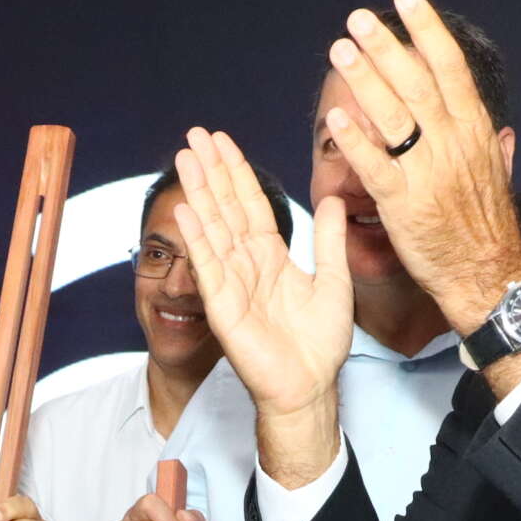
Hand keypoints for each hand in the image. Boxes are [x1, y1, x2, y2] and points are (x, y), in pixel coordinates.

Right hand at [172, 127, 352, 486]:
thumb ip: (328, 240)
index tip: (221, 141)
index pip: (248, 204)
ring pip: (213, 229)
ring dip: (199, 193)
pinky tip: (188, 211)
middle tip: (194, 135)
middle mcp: (246, 264)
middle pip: (224, 207)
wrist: (311, 385)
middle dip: (210, 170)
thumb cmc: (320, 342)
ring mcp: (232, 283)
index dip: (236, 172)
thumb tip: (332, 199)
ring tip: (185, 158)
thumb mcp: (334, 280)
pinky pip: (210, 267)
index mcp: (270, 256)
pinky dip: (198, 239)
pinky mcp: (224, 307)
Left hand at [316, 0, 520, 335]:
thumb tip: (499, 128)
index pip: (450, 68)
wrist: (486, 274)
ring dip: (364, 81)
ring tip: (339, 50)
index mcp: (474, 130)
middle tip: (358, 18)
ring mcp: (427, 173)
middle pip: (416, 84)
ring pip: (393, 118)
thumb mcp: (496, 176)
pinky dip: (355, 142)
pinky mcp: (403, 204)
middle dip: (386, 48)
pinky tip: (335, 119)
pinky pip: (375, 167)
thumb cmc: (485, 225)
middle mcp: (452, 144)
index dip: (427, 30)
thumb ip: (493, 147)